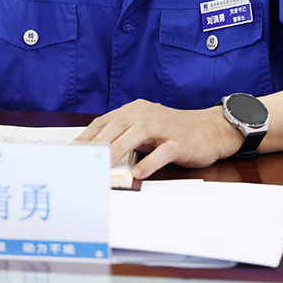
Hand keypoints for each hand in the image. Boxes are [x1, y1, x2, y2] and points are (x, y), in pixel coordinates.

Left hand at [76, 99, 242, 178]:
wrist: (210, 129)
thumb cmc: (173, 131)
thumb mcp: (145, 128)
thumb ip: (124, 137)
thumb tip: (98, 154)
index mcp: (136, 110)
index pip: (105, 121)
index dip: (87, 136)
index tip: (72, 151)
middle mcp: (147, 114)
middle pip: (118, 125)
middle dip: (98, 143)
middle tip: (82, 160)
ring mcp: (164, 127)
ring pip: (137, 134)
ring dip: (118, 150)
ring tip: (104, 166)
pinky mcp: (179, 141)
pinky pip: (163, 151)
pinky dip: (150, 161)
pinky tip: (139, 173)